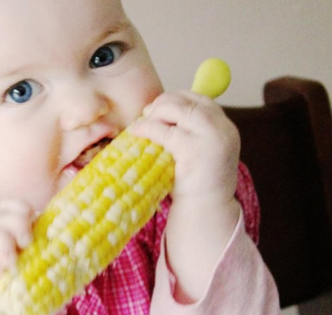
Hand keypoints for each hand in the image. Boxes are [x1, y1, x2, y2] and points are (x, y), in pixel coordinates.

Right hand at [0, 200, 34, 314]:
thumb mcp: (10, 254)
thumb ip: (23, 243)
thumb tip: (48, 239)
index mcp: (0, 216)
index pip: (18, 206)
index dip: (29, 217)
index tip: (32, 236)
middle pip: (11, 217)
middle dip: (22, 232)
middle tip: (25, 248)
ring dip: (7, 251)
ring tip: (10, 266)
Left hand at [130, 90, 241, 301]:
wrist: (206, 213)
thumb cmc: (197, 184)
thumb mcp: (199, 152)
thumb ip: (189, 131)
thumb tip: (156, 110)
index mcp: (226, 127)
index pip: (199, 99)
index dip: (175, 99)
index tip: (157, 108)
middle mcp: (223, 129)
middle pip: (188, 101)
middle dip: (163, 104)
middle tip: (145, 115)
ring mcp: (211, 139)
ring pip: (177, 110)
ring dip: (154, 114)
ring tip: (141, 125)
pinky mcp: (193, 151)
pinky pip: (164, 130)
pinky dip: (146, 128)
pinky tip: (135, 133)